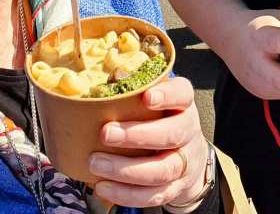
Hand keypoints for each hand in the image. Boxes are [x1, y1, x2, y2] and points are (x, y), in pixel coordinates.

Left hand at [88, 76, 210, 207]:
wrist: (188, 155)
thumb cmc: (160, 120)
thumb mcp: (154, 100)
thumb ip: (131, 92)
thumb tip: (90, 84)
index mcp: (183, 105)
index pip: (182, 94)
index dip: (167, 96)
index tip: (146, 97)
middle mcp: (188, 131)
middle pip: (172, 134)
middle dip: (138, 135)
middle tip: (106, 133)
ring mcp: (185, 162)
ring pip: (163, 169)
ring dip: (127, 169)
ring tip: (96, 163)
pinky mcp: (175, 187)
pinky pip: (154, 195)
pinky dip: (127, 194)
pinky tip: (103, 186)